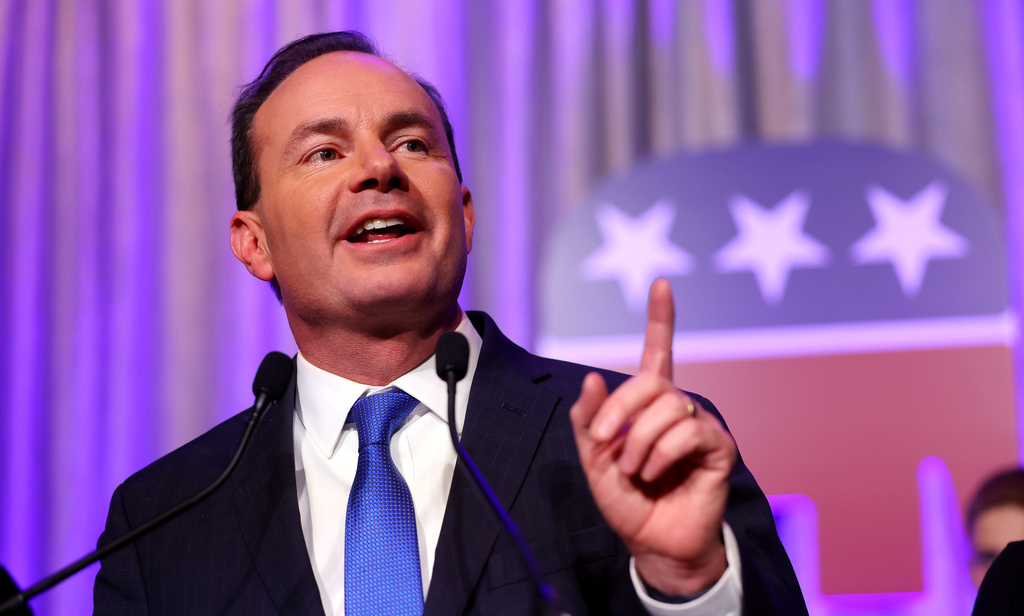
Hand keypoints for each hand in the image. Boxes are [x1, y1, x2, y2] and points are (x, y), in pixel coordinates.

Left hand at [569, 278, 737, 595]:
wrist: (652, 544)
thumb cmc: (627, 501)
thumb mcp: (593, 459)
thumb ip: (588, 420)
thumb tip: (592, 377)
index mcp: (648, 405)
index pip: (657, 352)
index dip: (660, 317)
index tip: (661, 284)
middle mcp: (677, 407)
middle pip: (649, 380)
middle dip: (619, 409)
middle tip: (604, 443)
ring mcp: (700, 425)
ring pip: (667, 405)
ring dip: (638, 441)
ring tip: (633, 470)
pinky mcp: (718, 447)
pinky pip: (687, 431)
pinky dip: (660, 453)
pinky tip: (654, 474)